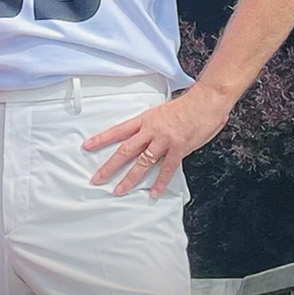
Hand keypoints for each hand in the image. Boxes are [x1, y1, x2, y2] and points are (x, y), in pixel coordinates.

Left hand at [83, 84, 233, 196]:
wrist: (206, 101)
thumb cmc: (187, 105)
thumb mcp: (162, 111)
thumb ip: (152, 125)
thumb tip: (145, 137)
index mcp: (145, 119)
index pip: (118, 130)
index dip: (102, 139)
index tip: (87, 146)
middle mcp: (151, 130)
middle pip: (125, 150)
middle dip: (110, 166)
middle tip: (97, 178)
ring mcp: (164, 140)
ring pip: (142, 162)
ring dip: (129, 178)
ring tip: (119, 190)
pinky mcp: (179, 148)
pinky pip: (167, 169)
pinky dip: (160, 182)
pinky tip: (153, 192)